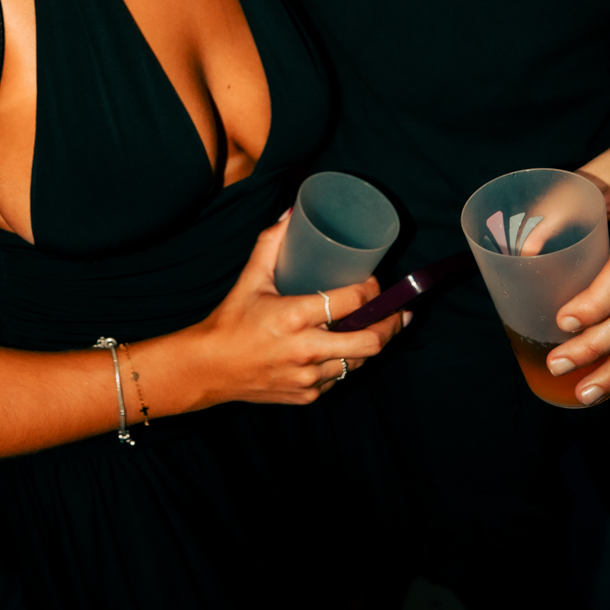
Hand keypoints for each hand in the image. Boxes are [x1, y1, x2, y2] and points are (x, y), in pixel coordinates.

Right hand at [180, 212, 404, 406]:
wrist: (208, 368)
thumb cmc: (230, 320)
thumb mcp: (251, 278)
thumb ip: (272, 243)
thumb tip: (291, 213)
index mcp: (294, 316)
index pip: (352, 301)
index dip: (372, 289)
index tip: (375, 282)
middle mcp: (305, 350)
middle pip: (370, 340)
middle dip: (392, 325)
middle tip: (400, 312)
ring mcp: (308, 377)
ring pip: (359, 362)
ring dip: (373, 344)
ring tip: (382, 327)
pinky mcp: (307, 395)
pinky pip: (339, 378)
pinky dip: (347, 362)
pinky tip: (349, 349)